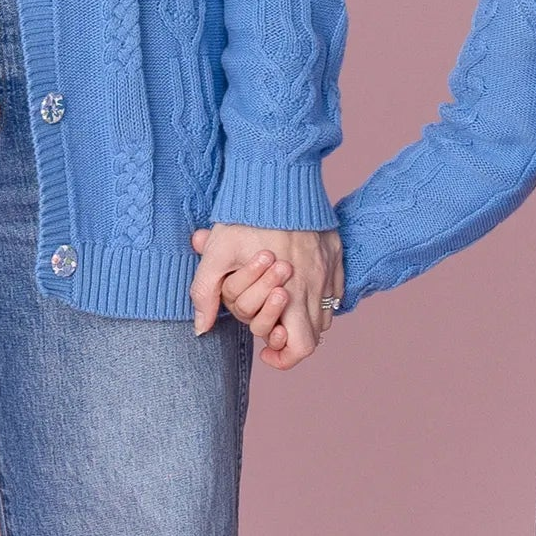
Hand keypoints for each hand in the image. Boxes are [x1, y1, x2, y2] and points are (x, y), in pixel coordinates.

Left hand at [189, 223, 343, 369]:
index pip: (300, 346)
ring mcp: (329, 269)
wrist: (280, 177)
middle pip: (317, 336)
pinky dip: (320, 296)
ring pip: (326, 314)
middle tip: (272, 332)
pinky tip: (300, 285)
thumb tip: (200, 328)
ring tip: (283, 308)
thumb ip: (206, 293)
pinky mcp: (336, 253)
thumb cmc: (247, 216)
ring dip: (305, 319)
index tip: (266, 351)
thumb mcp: (217, 254)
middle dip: (293, 341)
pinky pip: (335, 287)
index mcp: (290, 293)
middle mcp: (315, 285)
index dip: (283, 357)